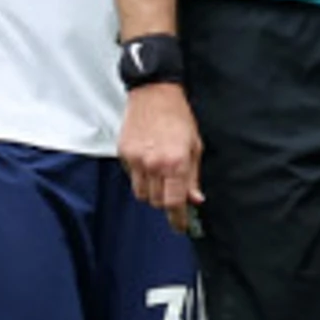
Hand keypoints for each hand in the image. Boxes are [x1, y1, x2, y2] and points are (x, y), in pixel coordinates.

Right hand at [120, 83, 202, 234]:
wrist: (154, 93)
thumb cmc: (178, 117)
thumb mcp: (195, 147)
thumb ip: (193, 176)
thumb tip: (194, 199)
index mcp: (175, 163)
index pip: (173, 203)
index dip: (178, 219)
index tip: (180, 226)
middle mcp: (154, 164)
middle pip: (156, 202)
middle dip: (166, 201)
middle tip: (173, 192)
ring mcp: (136, 159)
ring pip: (142, 193)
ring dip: (152, 191)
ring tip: (160, 176)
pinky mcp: (124, 154)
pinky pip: (132, 177)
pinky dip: (141, 177)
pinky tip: (148, 162)